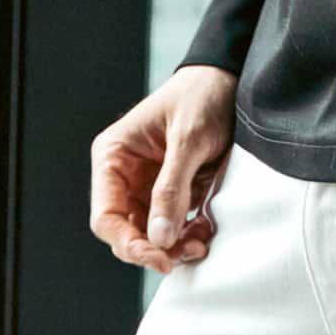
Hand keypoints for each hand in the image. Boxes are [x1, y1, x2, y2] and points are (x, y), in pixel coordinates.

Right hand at [89, 64, 237, 275]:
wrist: (229, 77)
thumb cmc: (202, 95)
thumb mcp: (188, 137)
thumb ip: (172, 187)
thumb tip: (158, 238)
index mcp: (114, 157)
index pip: (106, 216)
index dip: (128, 243)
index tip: (158, 256)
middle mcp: (124, 175)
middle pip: (127, 232)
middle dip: (155, 249)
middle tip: (186, 253)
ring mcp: (147, 185)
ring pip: (150, 235)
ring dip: (173, 246)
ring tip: (200, 244)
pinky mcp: (171, 191)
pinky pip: (172, 225)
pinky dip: (187, 235)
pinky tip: (204, 233)